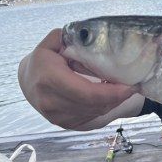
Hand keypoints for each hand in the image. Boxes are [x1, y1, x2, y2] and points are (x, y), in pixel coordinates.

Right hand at [18, 28, 137, 129]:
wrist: (29, 81)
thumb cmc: (45, 59)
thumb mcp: (52, 43)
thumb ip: (69, 37)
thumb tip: (90, 38)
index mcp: (48, 78)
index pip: (86, 92)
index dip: (111, 92)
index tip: (129, 86)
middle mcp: (50, 101)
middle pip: (94, 105)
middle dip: (117, 98)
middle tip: (132, 87)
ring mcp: (55, 116)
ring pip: (94, 113)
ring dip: (112, 103)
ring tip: (121, 89)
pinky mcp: (63, 124)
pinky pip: (90, 118)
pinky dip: (103, 108)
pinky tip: (108, 97)